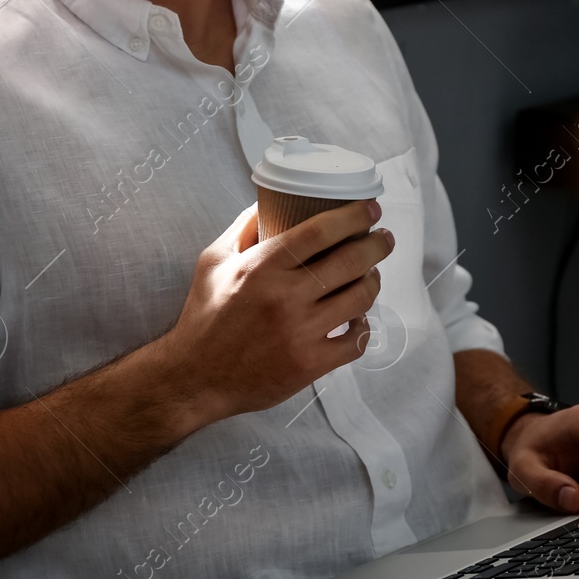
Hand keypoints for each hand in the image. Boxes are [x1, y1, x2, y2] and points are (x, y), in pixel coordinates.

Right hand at [154, 199, 393, 427]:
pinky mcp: (309, 364)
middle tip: (384, 238)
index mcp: (262, 267)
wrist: (195, 377)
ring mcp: (301, 333)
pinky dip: (363, 328)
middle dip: (377, 245)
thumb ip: (241, 230)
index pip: (320, 231)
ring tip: (371, 274)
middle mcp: (285, 297)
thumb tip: (267, 202)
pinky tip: (357, 319)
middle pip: (350, 261)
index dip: (353, 216)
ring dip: (373, 282)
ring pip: (359, 299)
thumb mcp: (212, 262)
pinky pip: (355, 342)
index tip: (370, 209)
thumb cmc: (203, 317)